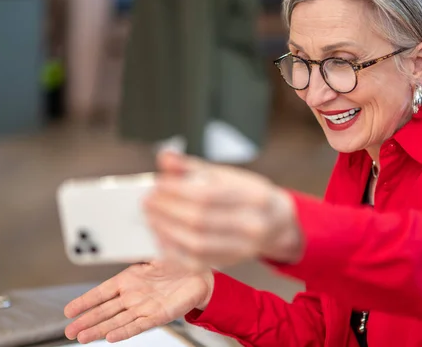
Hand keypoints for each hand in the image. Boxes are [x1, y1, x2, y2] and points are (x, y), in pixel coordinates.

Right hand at [64, 261, 213, 343]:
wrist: (201, 276)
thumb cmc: (177, 263)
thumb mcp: (152, 252)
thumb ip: (134, 250)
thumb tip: (119, 241)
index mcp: (129, 279)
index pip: (101, 292)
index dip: (85, 301)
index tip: (69, 310)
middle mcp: (133, 296)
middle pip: (104, 311)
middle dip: (86, 320)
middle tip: (69, 330)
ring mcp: (144, 307)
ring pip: (117, 321)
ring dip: (99, 330)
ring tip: (82, 338)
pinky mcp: (158, 316)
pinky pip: (138, 325)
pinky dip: (124, 331)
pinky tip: (110, 336)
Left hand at [145, 151, 302, 269]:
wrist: (274, 222)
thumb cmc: (245, 193)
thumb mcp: (226, 174)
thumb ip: (191, 167)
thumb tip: (164, 157)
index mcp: (255, 196)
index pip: (208, 194)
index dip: (178, 190)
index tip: (157, 185)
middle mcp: (253, 225)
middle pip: (200, 220)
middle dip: (167, 211)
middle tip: (148, 202)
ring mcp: (243, 248)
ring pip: (196, 245)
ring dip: (166, 231)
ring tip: (151, 218)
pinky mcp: (230, 263)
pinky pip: (195, 263)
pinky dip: (173, 251)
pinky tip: (161, 237)